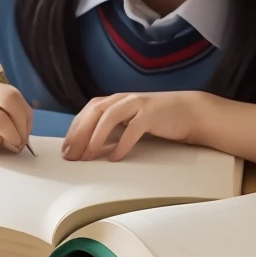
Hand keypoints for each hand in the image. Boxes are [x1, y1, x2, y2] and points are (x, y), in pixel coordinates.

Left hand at [64, 91, 208, 160]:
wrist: (189, 112)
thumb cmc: (157, 120)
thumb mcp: (130, 122)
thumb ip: (111, 130)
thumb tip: (88, 148)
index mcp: (116, 100)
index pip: (88, 111)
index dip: (75, 129)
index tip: (66, 149)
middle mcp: (124, 99)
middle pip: (94, 112)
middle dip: (80, 134)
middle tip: (72, 155)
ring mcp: (138, 104)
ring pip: (109, 117)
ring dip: (96, 137)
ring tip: (88, 156)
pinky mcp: (152, 114)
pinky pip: (133, 128)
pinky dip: (122, 143)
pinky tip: (115, 157)